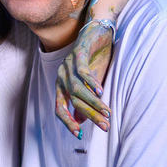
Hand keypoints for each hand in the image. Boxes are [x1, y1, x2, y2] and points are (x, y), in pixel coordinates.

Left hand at [55, 19, 112, 137]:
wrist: (99, 31)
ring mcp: (68, 64)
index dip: (68, 123)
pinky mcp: (77, 52)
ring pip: (77, 89)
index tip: (79, 135)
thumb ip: (85, 100)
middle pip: (72, 101)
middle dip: (89, 115)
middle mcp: (61, 76)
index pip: (60, 109)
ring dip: (93, 102)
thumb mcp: (91, 83)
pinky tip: (100, 91)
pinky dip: (91, 82)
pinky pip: (82, 71)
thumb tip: (80, 120)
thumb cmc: (95, 58)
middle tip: (105, 126)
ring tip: (106, 112)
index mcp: (62, 85)